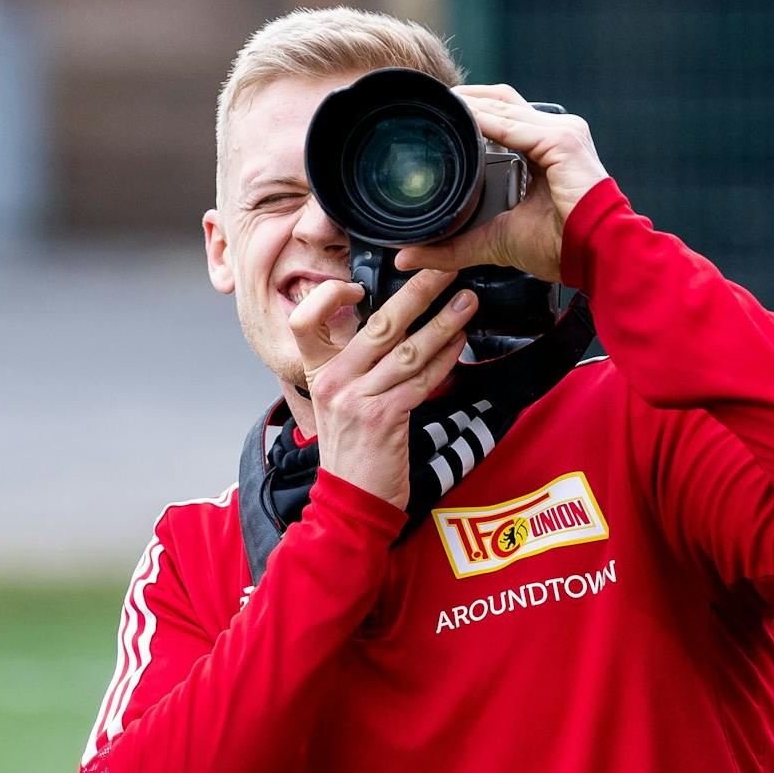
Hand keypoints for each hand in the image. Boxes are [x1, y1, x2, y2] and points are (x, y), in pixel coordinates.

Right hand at [288, 269, 473, 510]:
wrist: (351, 503)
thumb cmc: (352, 451)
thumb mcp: (339, 402)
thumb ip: (356, 366)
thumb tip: (391, 327)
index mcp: (317, 373)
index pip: (305, 320)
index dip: (328, 297)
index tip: (358, 286)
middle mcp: (333, 381)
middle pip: (377, 324)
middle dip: (417, 293)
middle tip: (444, 270)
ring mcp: (357, 400)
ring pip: (407, 350)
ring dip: (443, 323)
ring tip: (467, 302)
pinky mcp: (384, 419)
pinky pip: (422, 380)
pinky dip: (445, 359)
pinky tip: (461, 344)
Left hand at [394, 84, 608, 282]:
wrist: (596, 257)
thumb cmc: (559, 248)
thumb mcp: (495, 241)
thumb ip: (453, 246)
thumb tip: (407, 256)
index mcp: (546, 149)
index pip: (504, 115)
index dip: (470, 110)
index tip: (435, 114)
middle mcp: (556, 133)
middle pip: (503, 101)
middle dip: (465, 98)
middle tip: (429, 102)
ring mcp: (562, 133)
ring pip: (506, 107)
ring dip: (470, 103)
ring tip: (438, 105)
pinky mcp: (563, 141)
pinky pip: (516, 125)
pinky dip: (487, 121)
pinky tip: (462, 119)